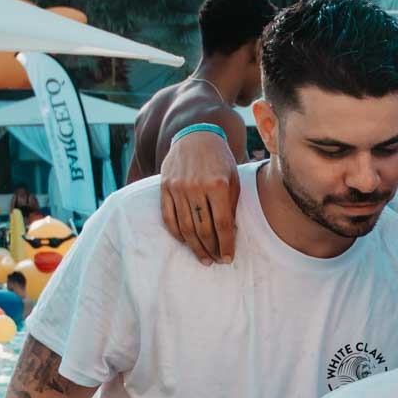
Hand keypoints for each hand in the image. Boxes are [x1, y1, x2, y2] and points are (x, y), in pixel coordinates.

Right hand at [159, 129, 240, 263]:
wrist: (196, 137)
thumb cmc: (220, 161)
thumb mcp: (233, 180)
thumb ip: (231, 206)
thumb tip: (230, 235)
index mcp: (217, 185)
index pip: (223, 224)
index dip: (226, 245)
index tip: (228, 258)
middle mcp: (196, 187)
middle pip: (203, 229)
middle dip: (211, 249)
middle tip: (216, 261)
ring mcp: (177, 188)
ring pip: (185, 227)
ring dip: (195, 246)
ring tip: (203, 258)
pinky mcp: (164, 187)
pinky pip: (168, 217)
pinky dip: (177, 233)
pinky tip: (186, 242)